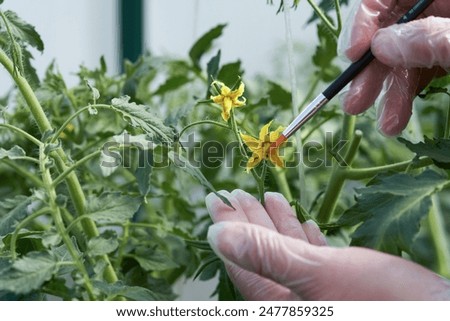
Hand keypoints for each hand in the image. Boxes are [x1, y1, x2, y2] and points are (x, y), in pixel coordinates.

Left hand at [206, 189, 449, 299]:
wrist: (440, 315)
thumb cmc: (383, 301)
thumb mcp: (317, 273)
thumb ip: (266, 255)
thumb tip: (216, 236)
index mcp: (282, 305)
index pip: (244, 262)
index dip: (228, 227)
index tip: (214, 199)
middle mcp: (296, 303)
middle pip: (262, 256)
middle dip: (248, 221)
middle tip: (232, 193)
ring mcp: (320, 297)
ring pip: (288, 254)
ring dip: (276, 225)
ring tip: (265, 197)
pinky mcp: (343, 290)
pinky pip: (314, 260)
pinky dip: (305, 238)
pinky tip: (303, 222)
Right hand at [340, 0, 449, 135]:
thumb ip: (430, 39)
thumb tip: (381, 46)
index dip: (363, 22)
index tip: (352, 55)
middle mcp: (437, 14)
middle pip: (389, 32)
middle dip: (370, 71)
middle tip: (356, 101)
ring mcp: (439, 40)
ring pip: (399, 60)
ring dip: (386, 94)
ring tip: (385, 124)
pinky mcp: (444, 61)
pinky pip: (416, 75)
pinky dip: (402, 99)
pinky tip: (395, 120)